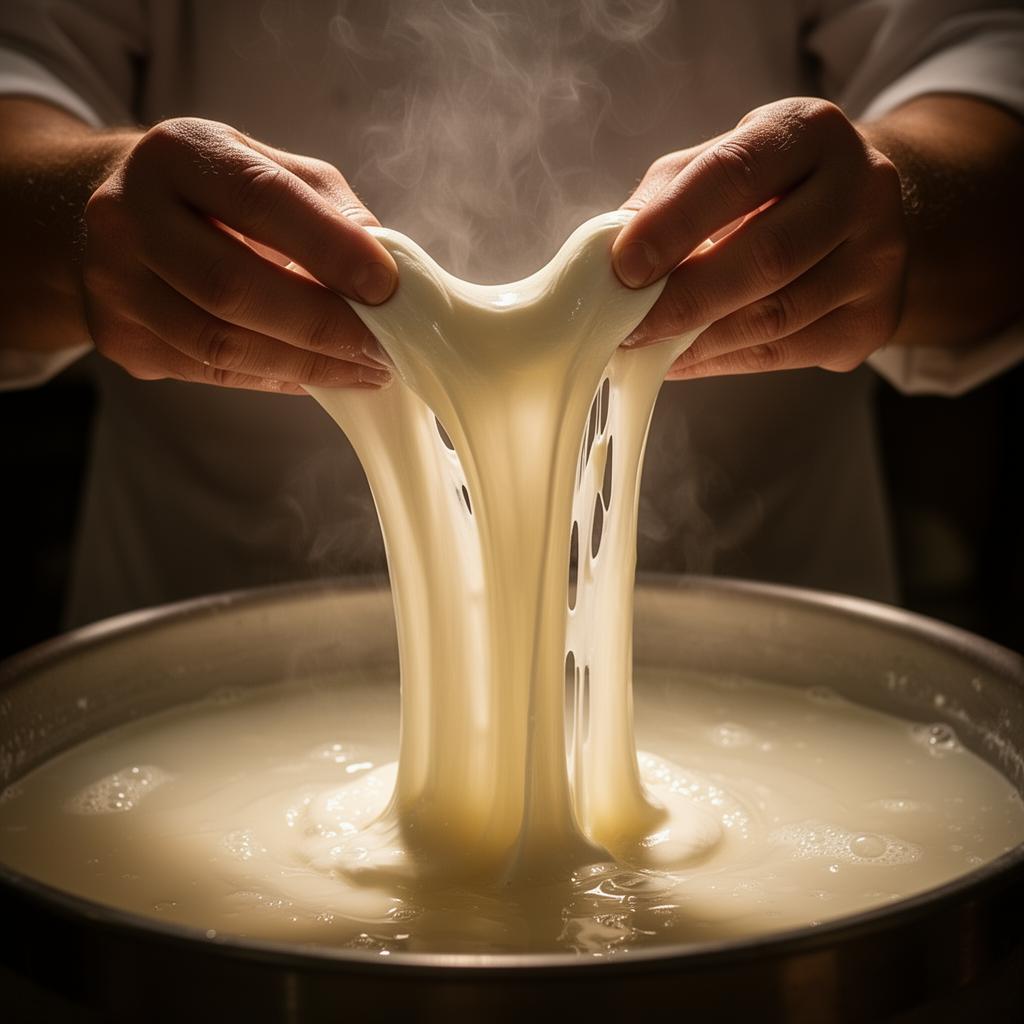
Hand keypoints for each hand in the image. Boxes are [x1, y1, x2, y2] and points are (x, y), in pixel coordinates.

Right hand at [82, 117, 395, 393]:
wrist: (119, 218)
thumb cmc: (217, 194)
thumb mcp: (270, 169)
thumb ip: (328, 209)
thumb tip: (386, 269)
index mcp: (176, 154)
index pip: (260, 200)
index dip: (329, 248)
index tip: (387, 287)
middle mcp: (128, 215)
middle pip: (232, 286)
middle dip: (322, 325)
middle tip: (382, 348)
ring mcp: (116, 283)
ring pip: (220, 344)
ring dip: (307, 365)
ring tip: (365, 370)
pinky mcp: (123, 339)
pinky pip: (211, 372)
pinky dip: (277, 377)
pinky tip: (318, 375)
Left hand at [612, 98, 907, 378]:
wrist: (858, 214)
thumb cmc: (766, 188)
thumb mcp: (716, 164)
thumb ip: (664, 200)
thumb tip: (610, 259)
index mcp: (810, 131)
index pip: (735, 174)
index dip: (673, 226)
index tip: (623, 269)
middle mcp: (861, 188)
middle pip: (766, 257)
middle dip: (684, 301)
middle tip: (629, 328)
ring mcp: (877, 258)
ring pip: (776, 317)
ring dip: (698, 342)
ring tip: (648, 349)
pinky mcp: (873, 319)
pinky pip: (785, 353)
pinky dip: (721, 362)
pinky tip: (684, 359)